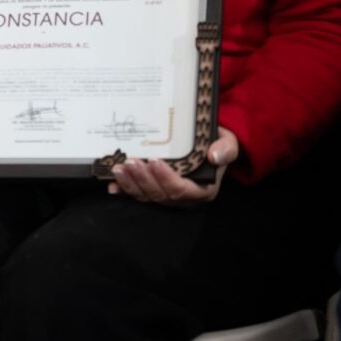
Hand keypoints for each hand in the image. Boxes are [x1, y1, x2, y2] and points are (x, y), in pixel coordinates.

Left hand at [108, 128, 237, 205]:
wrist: (206, 145)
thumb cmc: (215, 145)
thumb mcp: (228, 143)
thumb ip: (226, 149)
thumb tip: (215, 156)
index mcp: (203, 189)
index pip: (182, 190)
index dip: (167, 178)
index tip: (155, 161)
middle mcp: (184, 197)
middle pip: (160, 195)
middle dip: (143, 179)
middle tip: (131, 161)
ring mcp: (167, 195)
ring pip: (146, 196)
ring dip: (130, 184)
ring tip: (119, 168)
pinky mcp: (153, 191)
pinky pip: (137, 194)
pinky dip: (124, 190)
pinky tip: (112, 185)